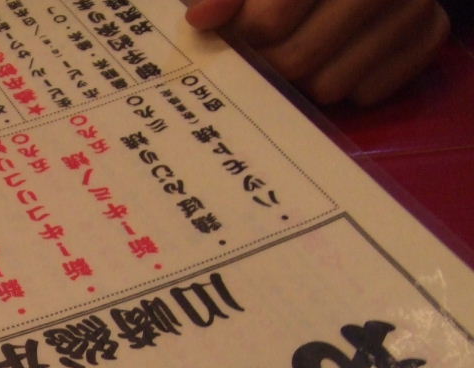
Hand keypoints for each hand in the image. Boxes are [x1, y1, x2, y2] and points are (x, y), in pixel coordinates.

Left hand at [185, 0, 450, 104]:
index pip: (269, 22)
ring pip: (329, 87)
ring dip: (306, 82)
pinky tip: (342, 59)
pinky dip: (347, 86)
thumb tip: (202, 20)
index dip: (244, 38)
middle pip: (296, 61)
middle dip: (270, 67)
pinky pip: (367, 95)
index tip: (240, 38)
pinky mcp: (430, 36)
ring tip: (304, 56)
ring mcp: (413, 7)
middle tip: (265, 57)